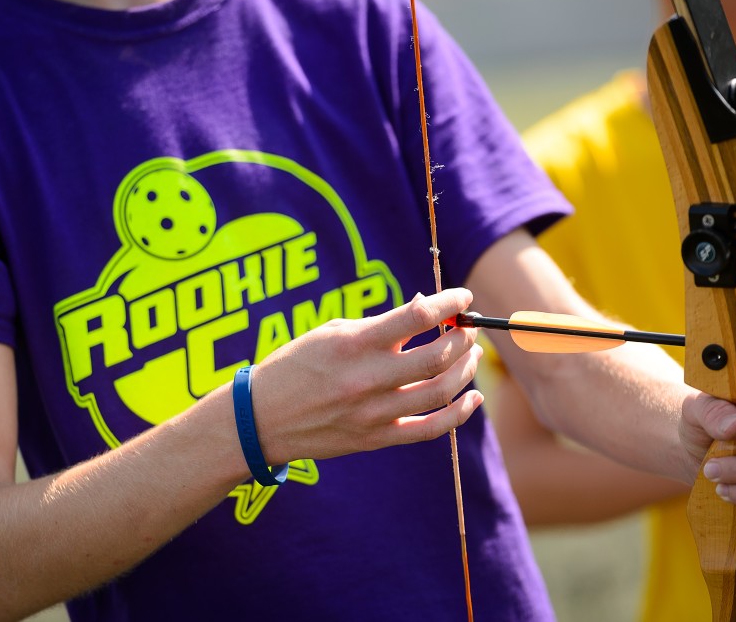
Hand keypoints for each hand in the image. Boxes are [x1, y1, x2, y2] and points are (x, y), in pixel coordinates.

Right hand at [250, 288, 483, 463]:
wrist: (262, 418)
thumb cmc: (297, 366)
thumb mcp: (331, 332)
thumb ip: (379, 324)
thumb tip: (424, 308)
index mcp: (355, 343)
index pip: (418, 316)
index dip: (450, 303)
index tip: (462, 298)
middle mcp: (368, 378)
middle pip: (437, 355)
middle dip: (464, 337)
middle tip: (469, 328)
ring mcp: (374, 412)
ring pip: (441, 391)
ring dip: (466, 369)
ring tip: (472, 355)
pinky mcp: (377, 438)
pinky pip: (431, 429)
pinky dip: (460, 413)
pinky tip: (473, 397)